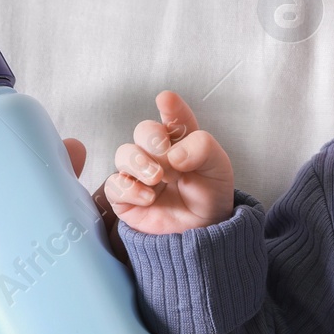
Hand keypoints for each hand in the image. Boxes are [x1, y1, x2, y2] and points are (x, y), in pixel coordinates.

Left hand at [0, 137, 138, 333]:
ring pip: (105, 274)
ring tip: (134, 200)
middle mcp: (39, 327)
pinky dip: (152, 278)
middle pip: (60, 250)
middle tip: (98, 170)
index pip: (6, 244)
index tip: (42, 158)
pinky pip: (143, 312)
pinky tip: (164, 246)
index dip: (22, 198)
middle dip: (78, 204)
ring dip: (120, 234)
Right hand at [105, 90, 234, 234]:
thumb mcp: (219, 169)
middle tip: (167, 156)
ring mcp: (140, 174)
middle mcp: (158, 154)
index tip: (166, 100)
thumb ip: (202, 149)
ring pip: (124, 153)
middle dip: (152, 138)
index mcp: (182, 141)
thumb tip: (174, 153)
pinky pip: (115, 185)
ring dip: (139, 162)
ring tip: (157, 178)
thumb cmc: (210, 196)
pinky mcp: (126, 197)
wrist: (203, 233)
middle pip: (143, 130)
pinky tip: (148, 198)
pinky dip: (129, 188)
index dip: (170, 107)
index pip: (175, 118)